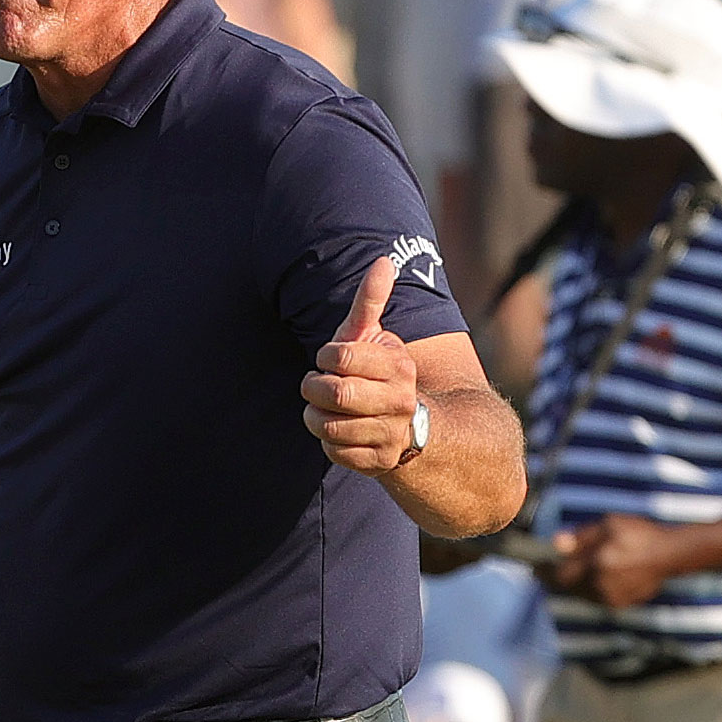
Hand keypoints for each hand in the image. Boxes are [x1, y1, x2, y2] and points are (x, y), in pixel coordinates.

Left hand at [301, 257, 423, 474]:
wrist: (409, 426)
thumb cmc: (375, 372)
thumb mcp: (372, 336)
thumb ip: (371, 300)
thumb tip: (384, 259)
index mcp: (398, 366)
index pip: (340, 356)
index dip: (325, 357)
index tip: (329, 358)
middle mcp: (400, 401)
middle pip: (333, 393)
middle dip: (313, 387)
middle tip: (317, 384)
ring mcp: (391, 434)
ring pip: (329, 426)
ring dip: (314, 416)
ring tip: (324, 408)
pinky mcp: (378, 462)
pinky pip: (334, 452)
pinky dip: (327, 442)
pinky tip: (338, 430)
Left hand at [542, 513, 686, 608]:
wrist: (670, 554)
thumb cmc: (639, 534)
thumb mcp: (609, 525)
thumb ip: (581, 537)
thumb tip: (555, 544)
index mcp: (597, 563)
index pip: (559, 575)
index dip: (544, 572)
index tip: (533, 568)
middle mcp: (602, 584)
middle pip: (568, 587)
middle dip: (558, 578)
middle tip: (548, 570)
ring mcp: (611, 597)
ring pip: (581, 594)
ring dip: (574, 584)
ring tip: (576, 570)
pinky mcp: (620, 604)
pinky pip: (596, 598)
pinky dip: (591, 589)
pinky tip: (598, 576)